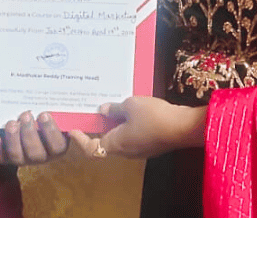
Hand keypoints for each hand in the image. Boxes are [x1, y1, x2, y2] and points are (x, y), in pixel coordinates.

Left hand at [0, 110, 69, 166]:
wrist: (28, 122)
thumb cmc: (45, 114)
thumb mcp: (57, 112)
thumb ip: (61, 109)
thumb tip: (73, 93)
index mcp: (57, 146)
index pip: (57, 145)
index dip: (50, 131)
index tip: (44, 113)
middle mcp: (42, 156)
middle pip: (36, 153)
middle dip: (29, 133)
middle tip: (25, 114)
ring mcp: (24, 159)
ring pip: (18, 157)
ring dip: (13, 140)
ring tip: (11, 123)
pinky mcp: (8, 158)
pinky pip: (2, 159)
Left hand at [68, 96, 205, 159]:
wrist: (184, 127)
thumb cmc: (154, 116)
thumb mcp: (130, 105)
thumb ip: (114, 109)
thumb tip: (102, 111)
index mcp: (116, 144)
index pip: (91, 149)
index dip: (80, 140)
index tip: (72, 129)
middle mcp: (125, 151)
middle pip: (104, 144)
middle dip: (96, 130)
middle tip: (90, 114)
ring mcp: (139, 150)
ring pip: (119, 140)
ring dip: (112, 127)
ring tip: (109, 109)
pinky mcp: (151, 145)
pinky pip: (132, 136)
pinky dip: (126, 126)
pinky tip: (128, 112)